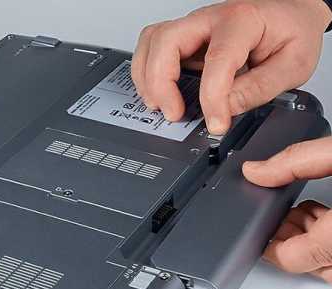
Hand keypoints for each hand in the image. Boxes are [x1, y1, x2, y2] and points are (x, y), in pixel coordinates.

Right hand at [131, 0, 331, 133]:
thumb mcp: (293, 65)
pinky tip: (158, 93)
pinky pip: (151, 48)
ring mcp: (193, 26)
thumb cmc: (292, 31)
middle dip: (161, 84)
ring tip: (160, 106)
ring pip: (151, 42)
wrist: (290, 12)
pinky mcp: (184, 37)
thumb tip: (225, 109)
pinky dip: (147, 73)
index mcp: (242, 21)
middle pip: (165, 41)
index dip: (212, 99)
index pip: (216, 60)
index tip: (216, 124)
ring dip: (148, 78)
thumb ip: (260, 89)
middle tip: (174, 114)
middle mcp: (210, 18)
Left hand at [243, 137, 331, 282]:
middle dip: (290, 237)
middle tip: (285, 213)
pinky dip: (330, 240)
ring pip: (328, 265)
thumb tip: (256, 169)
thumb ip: (298, 160)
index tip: (258, 231)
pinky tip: (329, 215)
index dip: (267, 244)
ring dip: (312, 240)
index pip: (290, 259)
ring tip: (310, 210)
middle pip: (307, 263)